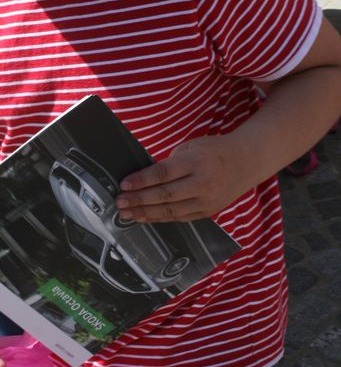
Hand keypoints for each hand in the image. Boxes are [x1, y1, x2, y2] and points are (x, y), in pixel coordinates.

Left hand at [116, 135, 250, 222]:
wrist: (247, 161)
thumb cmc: (214, 150)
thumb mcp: (192, 147)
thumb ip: (170, 163)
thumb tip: (144, 179)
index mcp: (196, 162)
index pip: (163, 173)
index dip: (142, 180)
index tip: (124, 185)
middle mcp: (203, 183)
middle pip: (165, 195)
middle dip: (139, 200)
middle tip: (120, 203)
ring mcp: (207, 200)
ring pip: (171, 211)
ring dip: (146, 213)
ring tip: (127, 214)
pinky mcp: (208, 212)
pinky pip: (180, 218)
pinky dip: (161, 219)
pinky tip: (145, 217)